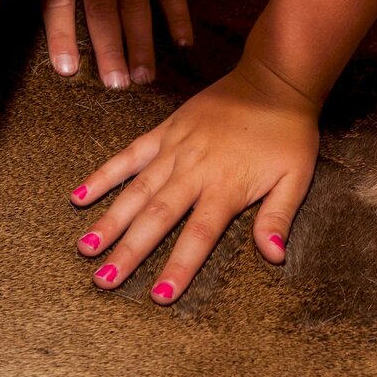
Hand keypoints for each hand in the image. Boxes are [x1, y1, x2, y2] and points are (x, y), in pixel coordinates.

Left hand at [41, 0, 191, 86]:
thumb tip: (50, 3)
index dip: (62, 36)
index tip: (68, 71)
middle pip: (102, 9)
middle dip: (109, 50)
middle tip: (116, 86)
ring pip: (136, 2)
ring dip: (141, 42)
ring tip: (144, 76)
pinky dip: (177, 12)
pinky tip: (183, 41)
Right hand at [69, 56, 319, 302]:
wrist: (273, 81)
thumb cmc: (288, 133)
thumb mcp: (296, 177)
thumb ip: (278, 216)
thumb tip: (274, 255)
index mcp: (226, 187)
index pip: (198, 236)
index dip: (179, 266)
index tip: (159, 295)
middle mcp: (195, 170)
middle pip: (157, 218)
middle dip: (129, 251)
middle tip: (104, 280)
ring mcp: (176, 149)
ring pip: (137, 190)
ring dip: (110, 220)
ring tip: (86, 247)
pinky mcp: (166, 130)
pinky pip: (129, 155)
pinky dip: (104, 175)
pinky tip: (80, 196)